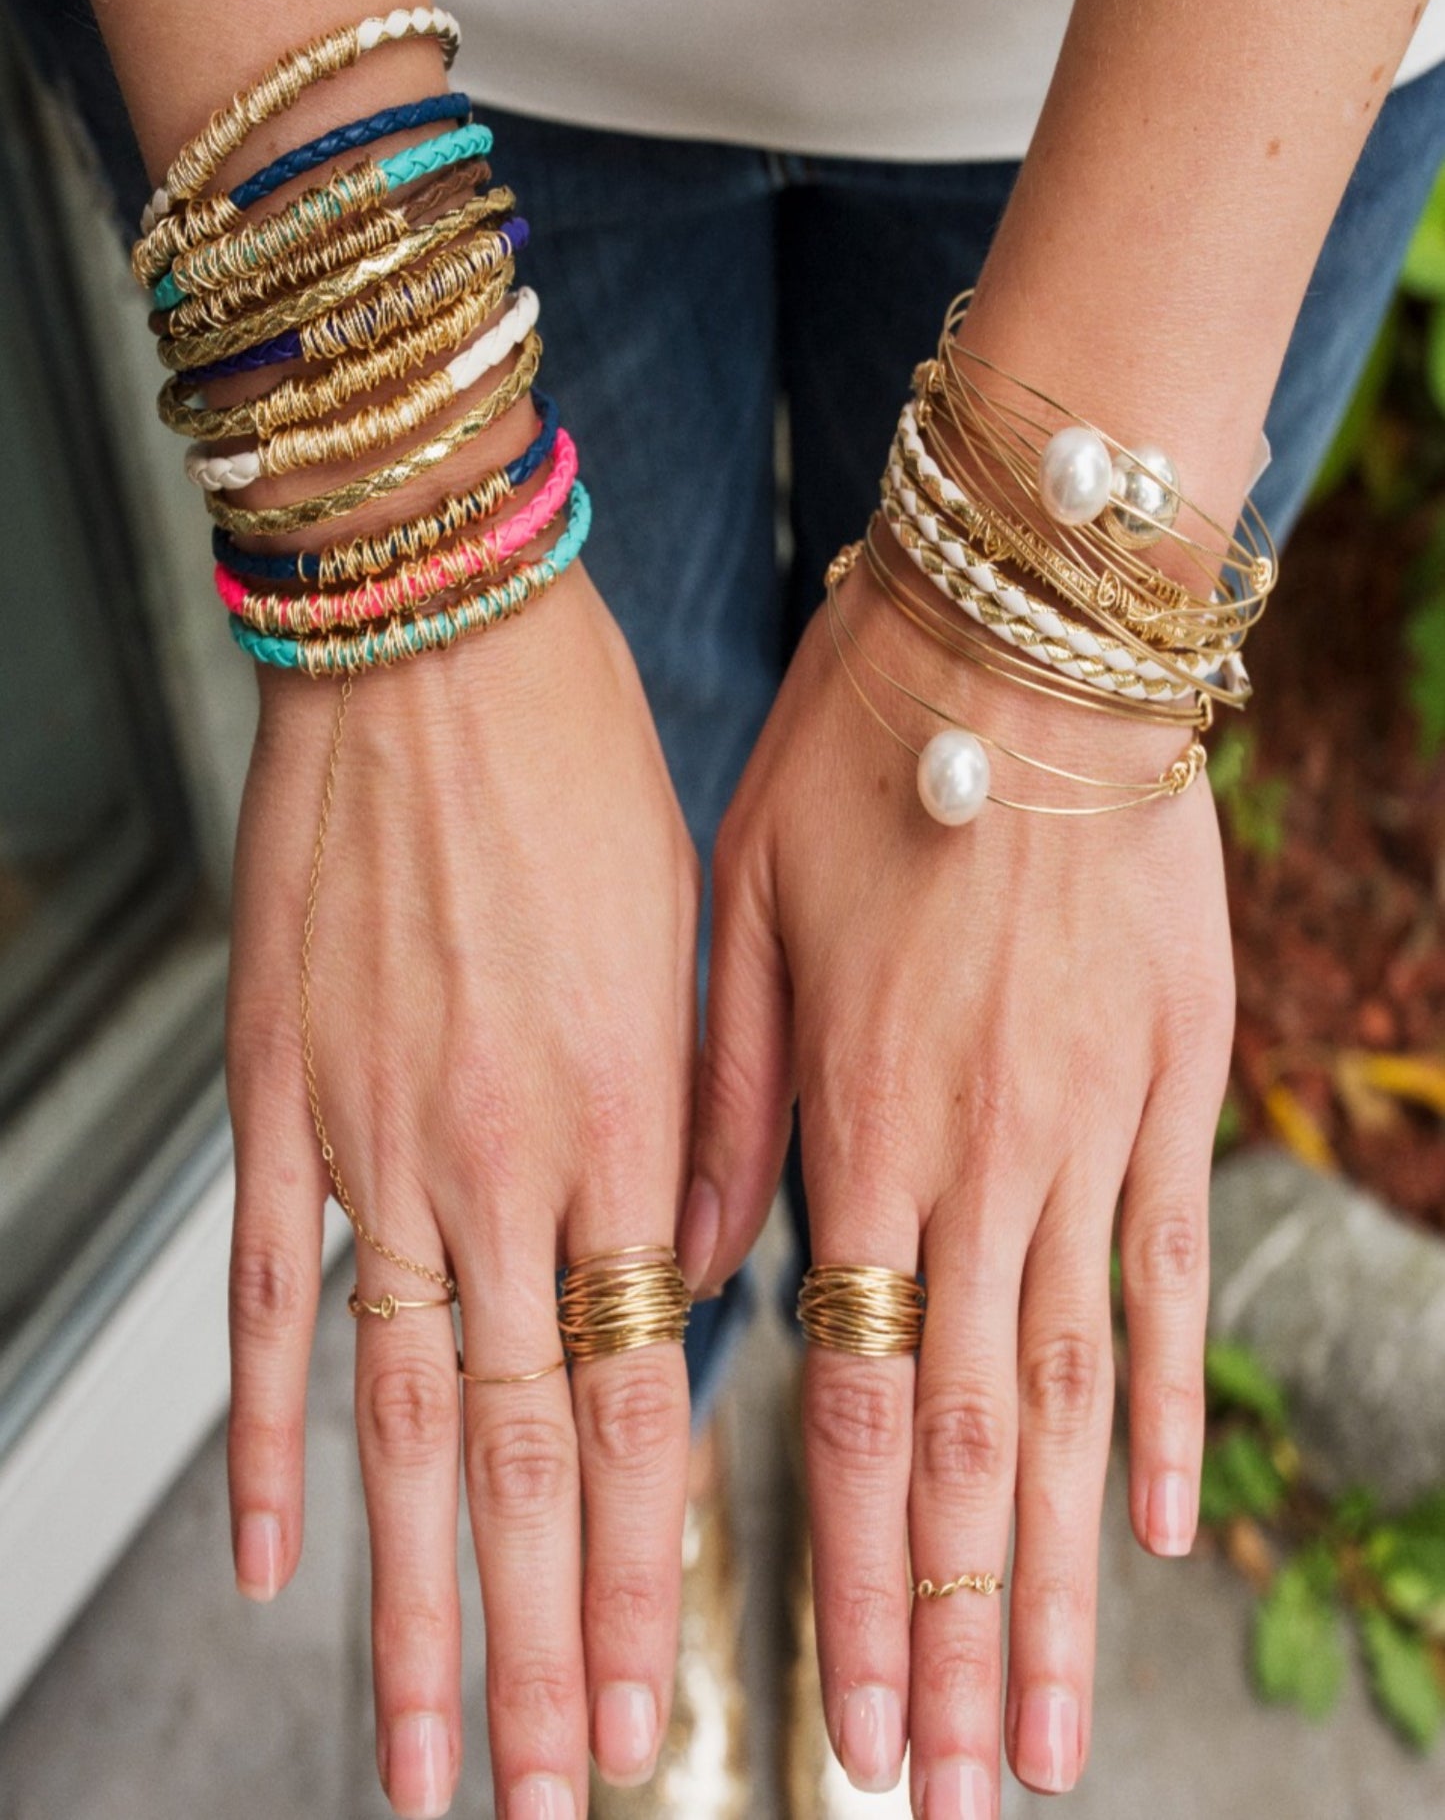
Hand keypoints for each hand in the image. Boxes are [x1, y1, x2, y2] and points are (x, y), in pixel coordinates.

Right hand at [225, 569, 698, 1817]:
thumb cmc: (582, 768)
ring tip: (423, 1755)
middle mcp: (506, 1161)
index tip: (662, 1699)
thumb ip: (690, 1126)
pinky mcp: (280, 1092)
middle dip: (549, 1646)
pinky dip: (267, 1435)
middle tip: (550, 1804)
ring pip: (408, 1416)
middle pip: (534, 1454)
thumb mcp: (684, 941)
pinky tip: (273, 1557)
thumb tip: (695, 1271)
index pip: (649, 1400)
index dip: (652, 1568)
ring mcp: (377, 1137)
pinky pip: (266, 1298)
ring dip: (420, 1601)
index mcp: (627, 1123)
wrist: (436, 636)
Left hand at [683, 550, 1232, 1810]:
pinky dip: (1165, 1405)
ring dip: (1063, 1576)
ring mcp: (1096, 1127)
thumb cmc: (855, 760)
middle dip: (955, 1635)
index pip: (859, 1405)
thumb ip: (716, 1112)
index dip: (856, 1579)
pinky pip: (1168, 1269)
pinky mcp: (1173, 1078)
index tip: (852, 1723)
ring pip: (1078, 1395)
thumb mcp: (736, 918)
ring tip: (1053, 1728)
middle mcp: (985, 1158)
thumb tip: (676, 1270)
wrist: (1020, 635)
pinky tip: (1163, 1523)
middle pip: (974, 1445)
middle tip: (954, 1792)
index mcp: (858, 1123)